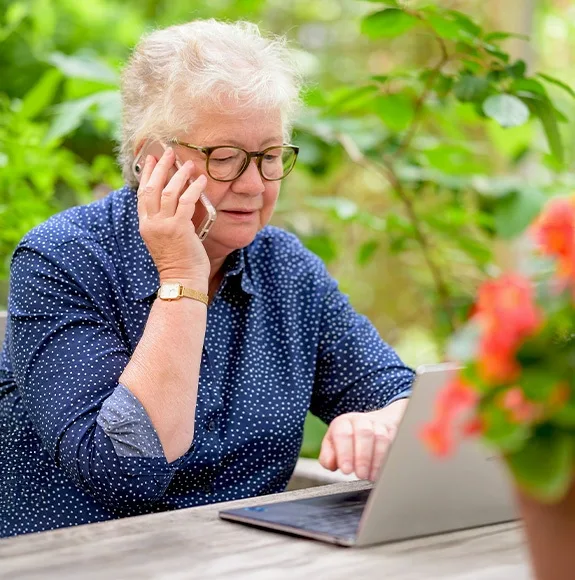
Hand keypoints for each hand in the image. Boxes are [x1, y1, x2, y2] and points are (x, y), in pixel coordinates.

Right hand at [137, 148, 209, 286]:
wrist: (182, 280)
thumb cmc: (178, 261)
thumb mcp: (165, 238)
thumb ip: (165, 221)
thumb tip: (176, 201)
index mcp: (145, 225)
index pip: (142, 193)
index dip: (147, 174)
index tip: (152, 158)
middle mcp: (151, 223)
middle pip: (152, 187)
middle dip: (160, 166)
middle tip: (169, 151)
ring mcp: (164, 225)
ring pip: (168, 191)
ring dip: (179, 174)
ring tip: (189, 163)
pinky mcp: (179, 228)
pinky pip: (187, 201)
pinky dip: (194, 188)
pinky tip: (201, 180)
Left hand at [318, 399, 408, 480]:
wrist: (370, 425)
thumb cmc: (347, 441)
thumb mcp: (332, 446)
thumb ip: (328, 456)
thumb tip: (331, 464)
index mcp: (343, 422)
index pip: (343, 434)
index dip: (344, 453)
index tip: (346, 471)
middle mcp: (361, 420)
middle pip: (363, 433)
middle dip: (362, 457)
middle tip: (361, 475)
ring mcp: (378, 424)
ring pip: (380, 437)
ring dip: (377, 459)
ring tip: (372, 477)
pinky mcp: (392, 431)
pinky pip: (394, 442)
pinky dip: (390, 458)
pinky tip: (386, 471)